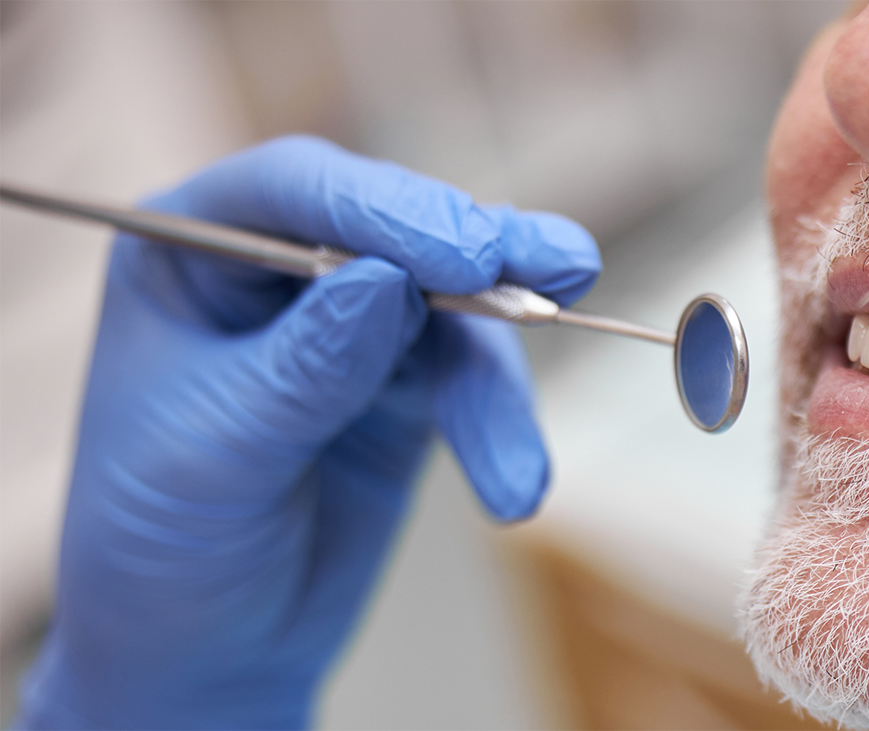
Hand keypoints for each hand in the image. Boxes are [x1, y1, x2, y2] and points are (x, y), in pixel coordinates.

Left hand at [16, 136, 599, 729]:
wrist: (204, 650)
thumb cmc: (163, 546)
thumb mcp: (217, 454)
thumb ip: (305, 366)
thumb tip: (392, 281)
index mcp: (188, 253)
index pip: (295, 191)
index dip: (385, 208)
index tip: (466, 253)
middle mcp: (274, 269)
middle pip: (397, 227)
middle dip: (482, 257)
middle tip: (555, 273)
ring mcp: (352, 321)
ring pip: (458, 305)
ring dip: (502, 380)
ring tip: (516, 470)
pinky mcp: (411, 382)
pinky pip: (478, 376)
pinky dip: (504, 426)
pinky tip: (513, 486)